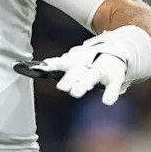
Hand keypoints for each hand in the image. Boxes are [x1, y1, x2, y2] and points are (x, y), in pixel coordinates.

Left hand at [15, 30, 144, 105]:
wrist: (118, 49)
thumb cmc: (89, 61)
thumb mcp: (72, 62)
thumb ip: (54, 65)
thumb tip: (31, 66)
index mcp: (75, 61)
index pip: (60, 63)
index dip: (49, 66)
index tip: (38, 68)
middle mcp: (87, 65)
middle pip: (76, 71)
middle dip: (69, 79)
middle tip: (61, 88)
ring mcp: (101, 70)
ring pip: (92, 77)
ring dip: (84, 84)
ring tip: (76, 92)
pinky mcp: (115, 77)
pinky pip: (113, 87)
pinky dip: (111, 94)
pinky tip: (107, 102)